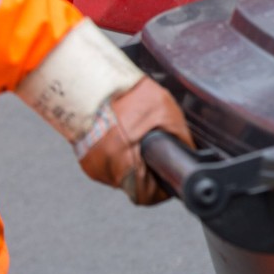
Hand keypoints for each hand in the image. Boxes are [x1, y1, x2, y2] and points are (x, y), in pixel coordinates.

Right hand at [16, 19, 193, 205]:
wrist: (94, 79)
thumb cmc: (128, 93)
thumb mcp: (168, 113)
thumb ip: (180, 139)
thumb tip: (189, 153)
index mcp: (125, 164)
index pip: (147, 195)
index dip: (162, 188)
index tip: (168, 179)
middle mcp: (105, 168)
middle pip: (135, 184)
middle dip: (148, 169)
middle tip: (153, 147)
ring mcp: (92, 162)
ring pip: (120, 173)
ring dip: (131, 160)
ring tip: (136, 135)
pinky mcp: (84, 154)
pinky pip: (106, 160)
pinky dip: (116, 151)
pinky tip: (122, 133)